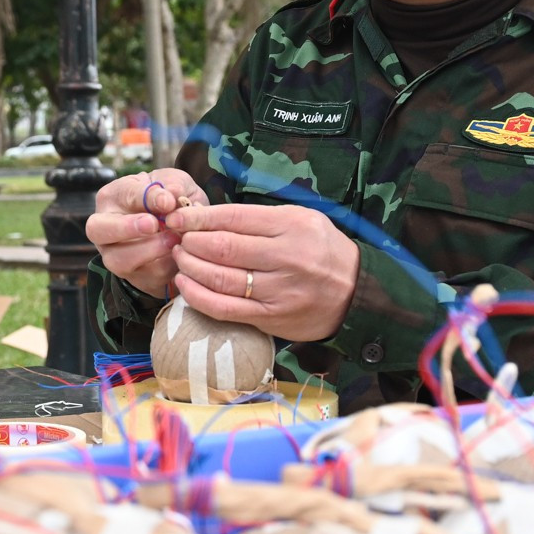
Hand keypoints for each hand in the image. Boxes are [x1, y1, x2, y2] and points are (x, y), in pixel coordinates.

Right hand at [85, 169, 210, 297]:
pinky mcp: (135, 277)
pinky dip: (167, 266)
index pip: (122, 195)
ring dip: (149, 251)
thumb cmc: (168, 201)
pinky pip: (147, 276)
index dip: (146, 198)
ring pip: (119, 260)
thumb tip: (172, 193)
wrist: (179, 230)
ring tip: (174, 240)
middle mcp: (105, 228)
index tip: (169, 201)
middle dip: (126, 227)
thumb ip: (173, 183)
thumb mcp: (173, 182)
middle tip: (153, 224)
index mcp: (113, 197)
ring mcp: (115, 256)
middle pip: (98, 230)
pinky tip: (180, 254)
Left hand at [166, 202, 359, 342]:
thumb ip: (260, 218)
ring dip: (190, 267)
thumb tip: (210, 217)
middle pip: (223, 248)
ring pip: (221, 279)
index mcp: (292, 226)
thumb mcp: (302, 219)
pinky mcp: (271, 317)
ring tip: (179, 258)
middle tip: (177, 238)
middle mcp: (286, 258)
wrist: (356, 293)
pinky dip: (198, 297)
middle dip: (191, 242)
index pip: (235, 218)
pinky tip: (185, 285)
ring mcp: (279, 291)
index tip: (178, 218)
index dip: (199, 218)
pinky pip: (225, 309)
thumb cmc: (322, 250)